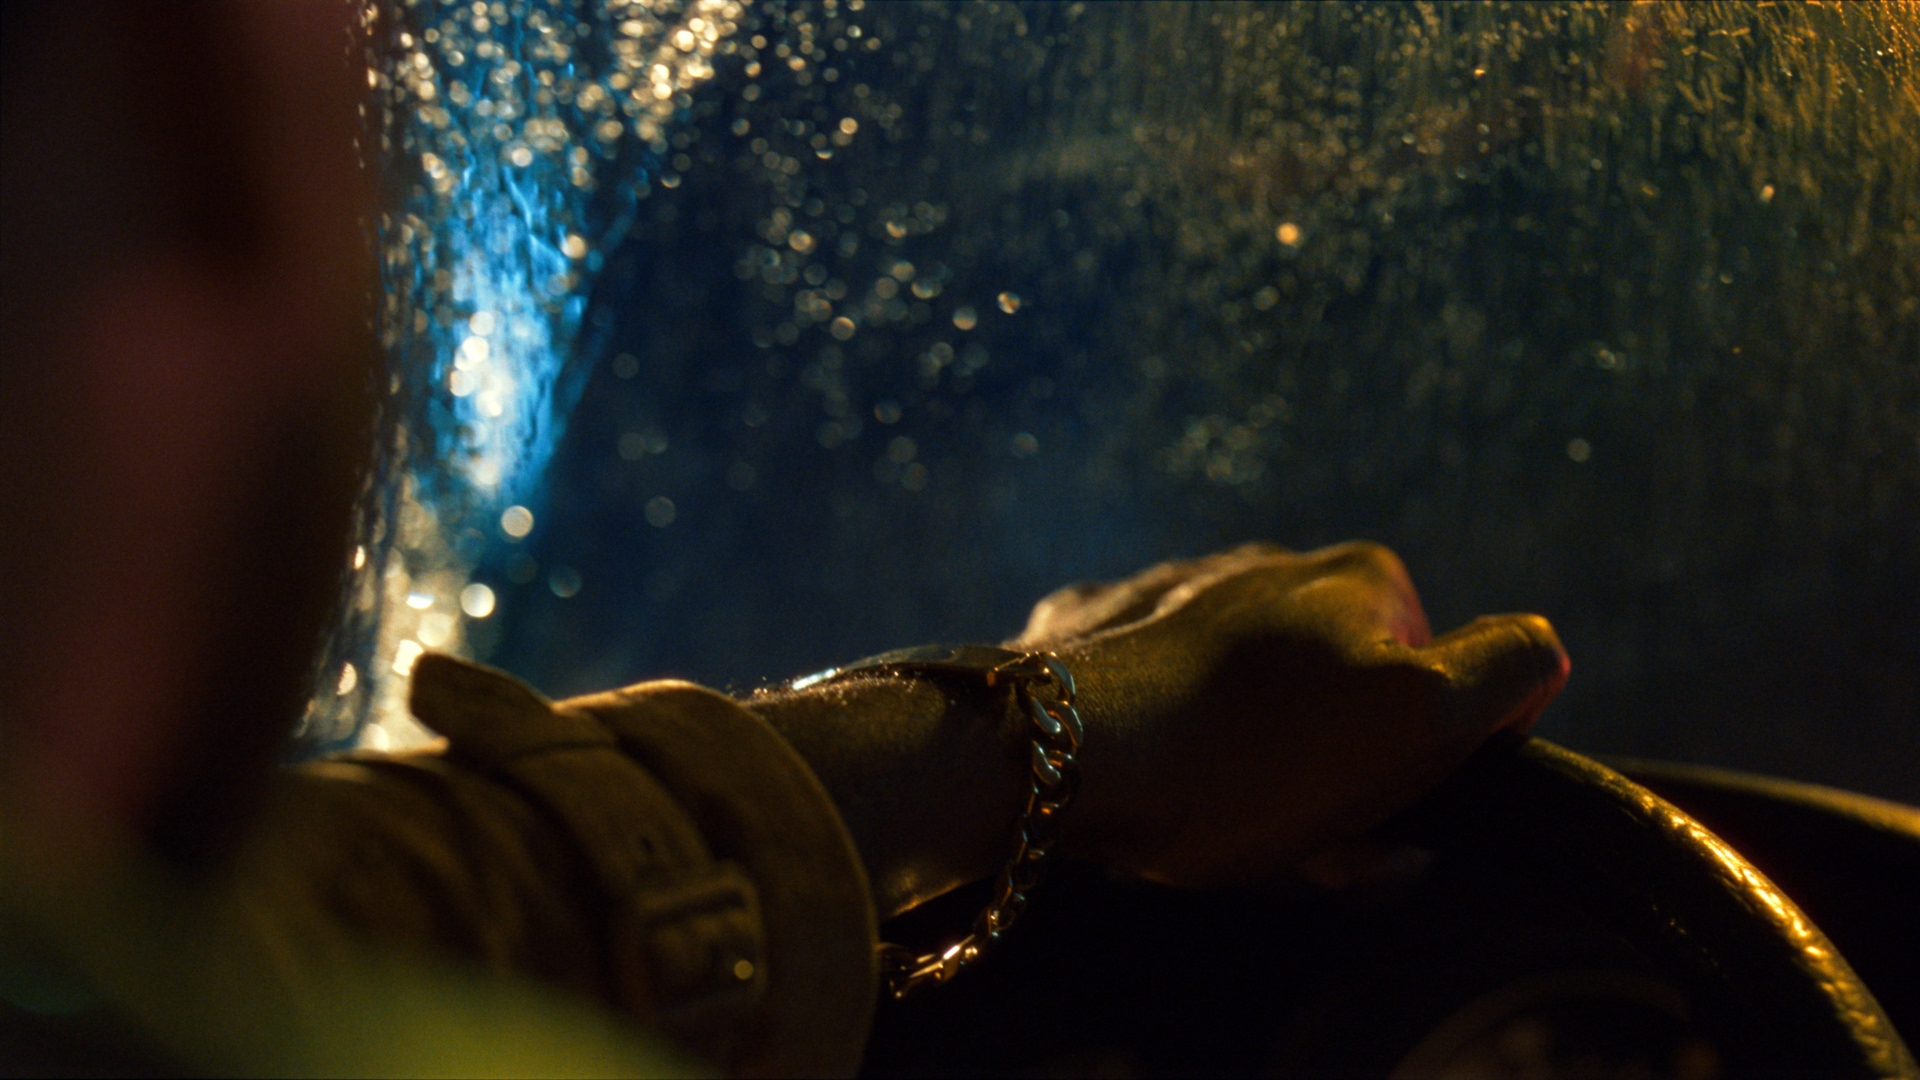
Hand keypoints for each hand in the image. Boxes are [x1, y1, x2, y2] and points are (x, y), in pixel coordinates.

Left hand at [1021, 542, 1569, 887]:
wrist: (1060, 758)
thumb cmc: (1247, 756)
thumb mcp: (1419, 722)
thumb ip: (1506, 672)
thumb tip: (1541, 652)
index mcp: (1355, 578)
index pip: (1433, 683)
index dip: (1412, 766)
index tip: (1368, 813)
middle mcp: (1265, 566)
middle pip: (1335, 699)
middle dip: (1325, 775)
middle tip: (1286, 832)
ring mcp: (1171, 593)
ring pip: (1247, 704)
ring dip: (1245, 767)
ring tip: (1208, 816)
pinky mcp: (1094, 634)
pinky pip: (1156, 700)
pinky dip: (1161, 743)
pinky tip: (1143, 775)